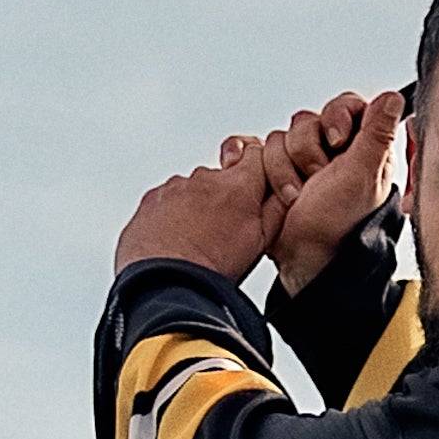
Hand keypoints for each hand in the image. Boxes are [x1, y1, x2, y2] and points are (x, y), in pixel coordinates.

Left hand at [114, 141, 296, 281]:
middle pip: (223, 177)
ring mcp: (175, 187)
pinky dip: (173, 217)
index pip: (257, 154)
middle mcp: (204, 179)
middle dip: (226, 197)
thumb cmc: (212, 268)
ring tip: (199, 242)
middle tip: (225, 231)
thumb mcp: (262, 242)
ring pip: (194, 191)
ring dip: (198, 208)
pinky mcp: (152, 200)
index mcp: (237, 186)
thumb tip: (286, 190)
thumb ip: (277, 209)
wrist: (165, 284)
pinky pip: (168, 201)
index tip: (256, 188)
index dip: (259, 170)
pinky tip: (178, 241)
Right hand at [259, 89, 398, 276]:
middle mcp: (330, 152)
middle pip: (307, 120)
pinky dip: (262, 169)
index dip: (336, 117)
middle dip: (307, 151)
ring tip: (298, 195)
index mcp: (360, 148)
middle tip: (317, 178)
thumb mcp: (362, 175)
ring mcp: (300, 163)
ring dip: (285, 169)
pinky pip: (257, 150)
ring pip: (280, 138)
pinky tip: (275, 189)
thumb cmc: (339, 225)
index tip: (336, 140)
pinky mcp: (274, 173)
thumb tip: (392, 98)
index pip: (346, 105)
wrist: (305, 259)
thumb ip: (377, 133)